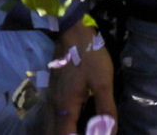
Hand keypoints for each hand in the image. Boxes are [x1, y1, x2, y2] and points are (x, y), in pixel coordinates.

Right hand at [43, 19, 116, 134]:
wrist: (72, 33)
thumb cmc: (89, 57)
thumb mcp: (103, 83)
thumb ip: (106, 109)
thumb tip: (108, 132)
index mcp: (66, 106)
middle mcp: (54, 106)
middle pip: (52, 133)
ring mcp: (50, 98)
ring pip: (48, 125)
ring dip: (58, 132)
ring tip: (73, 132)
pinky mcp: (52, 91)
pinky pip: (49, 116)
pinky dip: (55, 126)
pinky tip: (66, 124)